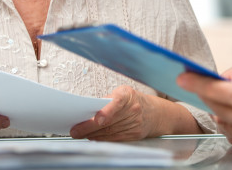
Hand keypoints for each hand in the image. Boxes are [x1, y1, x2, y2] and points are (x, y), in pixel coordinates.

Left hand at [69, 86, 199, 140]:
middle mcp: (134, 110)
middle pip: (109, 122)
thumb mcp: (123, 92)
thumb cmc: (134, 100)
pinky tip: (92, 137)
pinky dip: (101, 139)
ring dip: (92, 134)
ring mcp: (135, 124)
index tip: (97, 119)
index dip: (107, 111)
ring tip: (79, 134)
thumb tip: (87, 110)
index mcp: (129, 95)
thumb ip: (108, 100)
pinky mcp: (134, 135)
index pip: (118, 103)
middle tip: (75, 131)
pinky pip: (114, 139)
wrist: (156, 113)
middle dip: (89, 127)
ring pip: (110, 132)